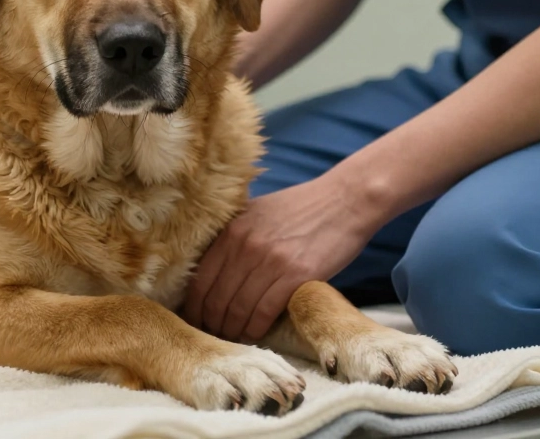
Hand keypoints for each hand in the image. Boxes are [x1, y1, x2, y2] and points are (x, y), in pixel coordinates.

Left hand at [184, 172, 382, 342]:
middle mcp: (245, 246)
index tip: (195, 321)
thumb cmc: (302, 209)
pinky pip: (264, 312)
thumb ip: (234, 237)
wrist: (345, 200)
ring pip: (238, 309)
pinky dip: (255, 329)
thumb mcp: (257, 214)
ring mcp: (270, 261)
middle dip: (211, 323)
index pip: (200, 279)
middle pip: (216, 298)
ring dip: (233, 331)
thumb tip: (211, 270)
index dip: (194, 306)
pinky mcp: (296, 275)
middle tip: (213, 336)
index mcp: (231, 231)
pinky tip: (254, 334)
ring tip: (233, 339)